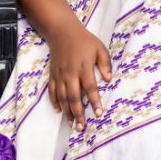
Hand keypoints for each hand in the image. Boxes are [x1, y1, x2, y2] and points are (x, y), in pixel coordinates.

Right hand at [44, 15, 111, 130]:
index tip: (98, 113)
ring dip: (67, 112)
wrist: (62, 31)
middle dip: (78, 113)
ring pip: (62, 97)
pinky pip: (52, 91)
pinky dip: (54, 102)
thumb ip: (105, 63)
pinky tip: (59, 111)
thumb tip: (108, 79)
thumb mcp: (99, 48)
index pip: (90, 88)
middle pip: (74, 97)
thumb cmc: (84, 40)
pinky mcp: (52, 74)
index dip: (94, 102)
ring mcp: (60, 75)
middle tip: (82, 127)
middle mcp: (71, 74)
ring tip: (72, 124)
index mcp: (84, 67)